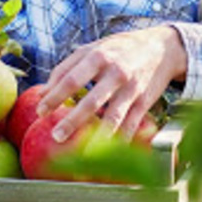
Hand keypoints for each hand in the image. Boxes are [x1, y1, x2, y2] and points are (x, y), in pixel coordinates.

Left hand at [37, 24, 186, 142]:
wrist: (161, 48)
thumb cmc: (118, 50)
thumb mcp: (92, 49)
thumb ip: (67, 67)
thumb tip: (43, 91)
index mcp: (98, 56)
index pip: (70, 79)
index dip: (53, 97)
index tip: (40, 112)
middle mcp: (115, 72)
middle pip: (90, 101)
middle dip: (72, 121)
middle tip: (56, 136)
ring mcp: (131, 89)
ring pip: (112, 117)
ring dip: (96, 137)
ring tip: (82, 153)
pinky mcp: (144, 102)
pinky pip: (130, 125)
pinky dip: (119, 140)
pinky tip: (107, 151)